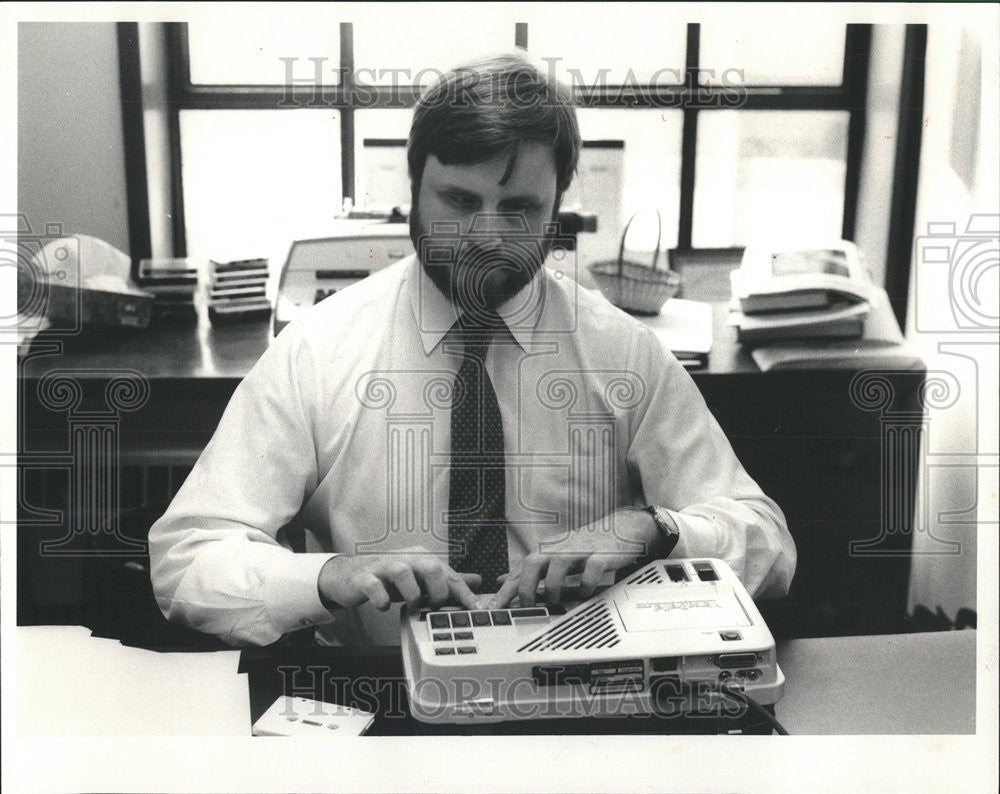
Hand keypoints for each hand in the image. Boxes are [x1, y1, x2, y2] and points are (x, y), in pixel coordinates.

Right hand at [317, 547, 482, 612]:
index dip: (464, 592)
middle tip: (434, 606)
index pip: (448, 573)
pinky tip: (384, 606)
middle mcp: (404, 558)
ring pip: (403, 572)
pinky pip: (374, 586)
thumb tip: (477, 581)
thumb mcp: (421, 578)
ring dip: (411, 594)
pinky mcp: (364, 578)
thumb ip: (447, 580)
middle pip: (431, 566)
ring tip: (410, 607)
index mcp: (421, 557)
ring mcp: (382, 566)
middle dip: (437, 591)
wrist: (350, 575)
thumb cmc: (389, 578)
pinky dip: (381, 599)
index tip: (476, 609)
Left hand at [488, 509, 658, 607]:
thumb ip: (532, 569)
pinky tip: (586, 593)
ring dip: (553, 586)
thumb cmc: (587, 545)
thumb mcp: (555, 554)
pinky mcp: (601, 554)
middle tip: (525, 606)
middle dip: (526, 587)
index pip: (521, 570)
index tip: (494, 608)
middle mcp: (560, 548)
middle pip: (533, 563)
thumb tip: (504, 580)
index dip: (506, 589)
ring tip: (555, 600)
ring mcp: (581, 550)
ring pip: (558, 564)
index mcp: (548, 550)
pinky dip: (586, 584)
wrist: (623, 527)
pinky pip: (591, 569)